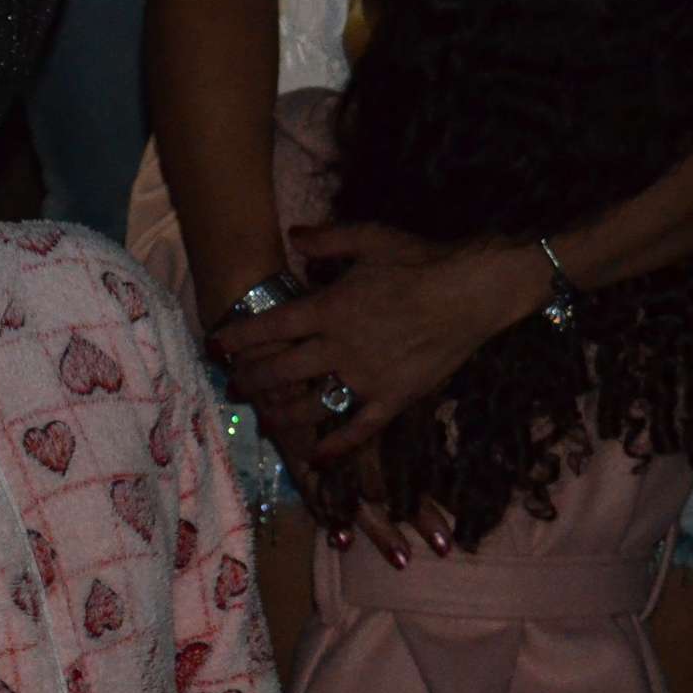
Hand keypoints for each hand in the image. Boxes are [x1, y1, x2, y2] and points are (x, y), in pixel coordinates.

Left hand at [213, 224, 537, 464]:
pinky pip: (360, 429)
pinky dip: (337, 446)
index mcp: (328, 309)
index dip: (236, 338)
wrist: (477, 289)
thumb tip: (292, 235)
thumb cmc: (423, 260)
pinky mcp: (394, 398)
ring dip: (282, 415)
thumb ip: (326, 238)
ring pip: (310, 405)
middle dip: (250, 380)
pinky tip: (317, 457)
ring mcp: (366, 377)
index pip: (268, 328)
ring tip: (264, 420)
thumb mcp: (370, 237)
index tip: (215, 346)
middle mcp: (339, 348)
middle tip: (233, 385)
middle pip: (278, 371)